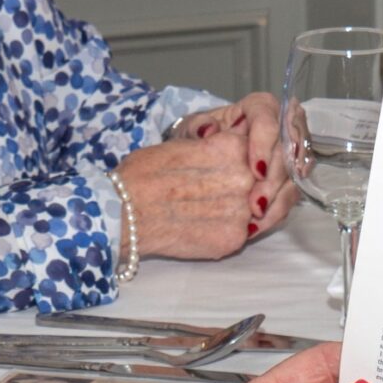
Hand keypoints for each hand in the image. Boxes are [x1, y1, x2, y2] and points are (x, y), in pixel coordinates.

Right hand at [117, 118, 271, 260]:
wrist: (124, 212)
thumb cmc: (144, 174)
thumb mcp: (185, 143)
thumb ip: (219, 148)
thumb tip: (240, 154)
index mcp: (232, 146)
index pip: (256, 153)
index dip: (243, 164)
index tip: (226, 173)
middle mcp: (244, 178)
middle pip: (259, 183)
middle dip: (244, 190)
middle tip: (212, 196)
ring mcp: (241, 211)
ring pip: (253, 211)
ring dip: (236, 212)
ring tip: (205, 212)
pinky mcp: (233, 239)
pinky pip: (241, 235)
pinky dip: (225, 233)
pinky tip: (202, 228)